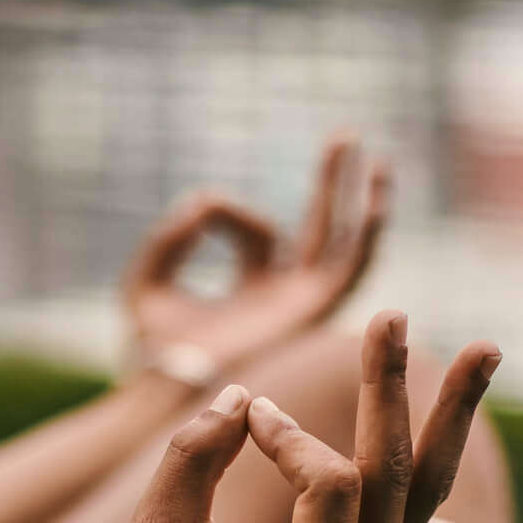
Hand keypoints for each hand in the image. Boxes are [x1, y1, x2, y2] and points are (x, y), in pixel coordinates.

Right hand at [120, 310, 499, 522]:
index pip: (331, 484)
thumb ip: (191, 462)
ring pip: (427, 484)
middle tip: (393, 315)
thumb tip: (245, 397)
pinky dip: (436, 437)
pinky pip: (418, 493)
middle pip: (396, 475)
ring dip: (452, 411)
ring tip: (487, 348)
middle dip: (392, 388)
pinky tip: (457, 389)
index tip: (245, 417)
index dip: (286, 434)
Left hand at [122, 133, 389, 375]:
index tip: (201, 211)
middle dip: (333, 182)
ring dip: (362, 201)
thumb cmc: (152, 352)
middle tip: (345, 134)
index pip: (259, 232)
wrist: (169, 389)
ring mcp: (303, 307)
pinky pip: (350, 270)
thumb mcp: (147, 283)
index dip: (228, 212)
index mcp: (255, 291)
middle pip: (320, 230)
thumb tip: (202, 198)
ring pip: (345, 246)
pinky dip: (365, 236)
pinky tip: (374, 200)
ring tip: (375, 157)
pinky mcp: (312, 316)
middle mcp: (287, 298)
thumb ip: (167, 238)